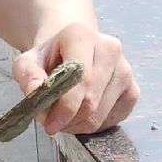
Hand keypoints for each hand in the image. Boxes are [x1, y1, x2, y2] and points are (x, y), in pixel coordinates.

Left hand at [12, 22, 139, 135]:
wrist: (72, 52)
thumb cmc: (50, 58)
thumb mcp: (28, 62)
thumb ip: (28, 76)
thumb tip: (35, 92)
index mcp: (81, 35)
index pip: (80, 79)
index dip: (65, 107)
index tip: (50, 125)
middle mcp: (110, 48)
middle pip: (90, 101)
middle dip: (68, 120)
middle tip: (52, 121)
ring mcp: (125, 69)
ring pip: (101, 115)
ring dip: (78, 125)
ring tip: (65, 116)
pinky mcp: (133, 89)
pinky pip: (114, 120)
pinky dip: (95, 126)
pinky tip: (82, 115)